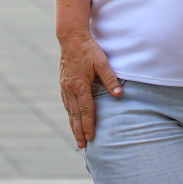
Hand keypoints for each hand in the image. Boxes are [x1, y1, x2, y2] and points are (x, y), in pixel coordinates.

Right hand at [58, 32, 121, 147]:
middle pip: (76, 114)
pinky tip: (72, 118)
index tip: (91, 137)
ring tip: (76, 137)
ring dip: (73, 124)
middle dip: (79, 130)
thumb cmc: (88, 50)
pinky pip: (66, 102)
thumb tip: (119, 94)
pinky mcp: (63, 83)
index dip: (89, 125)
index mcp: (80, 85)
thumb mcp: (102, 62)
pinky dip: (69, 113)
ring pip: (70, 110)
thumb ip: (110, 79)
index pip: (86, 110)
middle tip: (82, 145)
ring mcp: (65, 86)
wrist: (71, 38)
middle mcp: (70, 88)